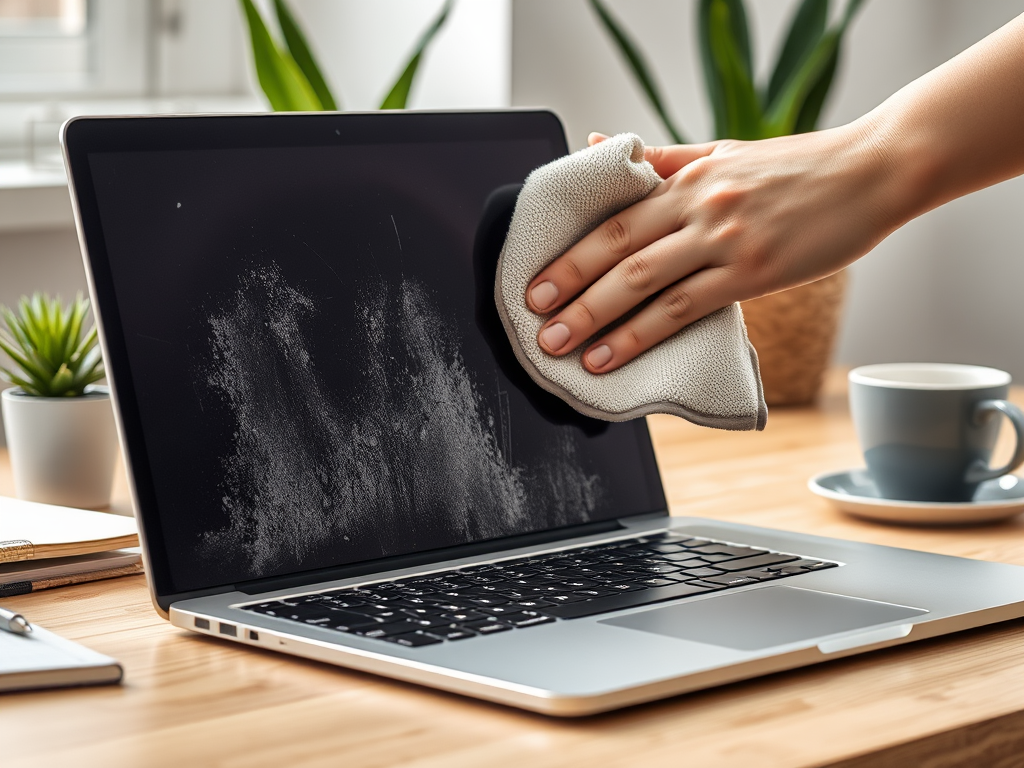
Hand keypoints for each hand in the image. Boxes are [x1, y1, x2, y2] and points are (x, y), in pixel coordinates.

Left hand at [526, 123, 902, 373]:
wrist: (874, 170)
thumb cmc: (801, 166)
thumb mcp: (727, 150)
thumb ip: (663, 158)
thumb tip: (599, 143)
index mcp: (690, 177)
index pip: (614, 219)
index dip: (569, 253)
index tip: (533, 280)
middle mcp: (700, 206)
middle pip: (617, 252)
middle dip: (569, 288)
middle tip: (532, 320)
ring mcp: (726, 240)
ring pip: (645, 282)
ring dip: (595, 318)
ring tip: (560, 346)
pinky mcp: (754, 272)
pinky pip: (685, 308)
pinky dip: (643, 334)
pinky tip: (614, 355)